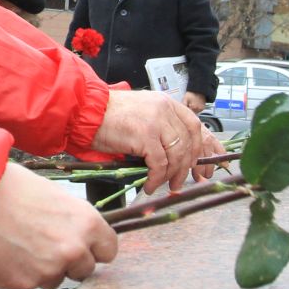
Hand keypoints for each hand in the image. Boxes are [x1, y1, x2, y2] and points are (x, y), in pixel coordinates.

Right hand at [0, 162, 117, 288]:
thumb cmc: (13, 187)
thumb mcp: (56, 197)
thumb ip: (73, 222)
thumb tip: (81, 239)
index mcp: (87, 223)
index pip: (109, 251)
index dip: (94, 248)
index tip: (83, 246)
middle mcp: (73, 250)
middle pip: (85, 270)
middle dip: (69, 261)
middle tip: (45, 244)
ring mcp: (49, 270)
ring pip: (55, 279)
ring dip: (43, 268)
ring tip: (19, 243)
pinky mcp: (24, 283)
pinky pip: (28, 282)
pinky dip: (18, 272)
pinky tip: (4, 251)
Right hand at [90, 86, 208, 192]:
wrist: (86, 112)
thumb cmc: (109, 116)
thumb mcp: (142, 114)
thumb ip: (161, 126)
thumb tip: (176, 154)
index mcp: (166, 103)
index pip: (195, 126)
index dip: (202, 148)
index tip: (203, 166)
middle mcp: (164, 109)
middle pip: (188, 142)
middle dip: (187, 166)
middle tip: (180, 182)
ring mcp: (156, 121)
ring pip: (177, 155)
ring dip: (172, 175)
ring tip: (163, 185)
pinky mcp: (145, 135)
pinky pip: (159, 164)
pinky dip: (156, 178)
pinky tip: (149, 185)